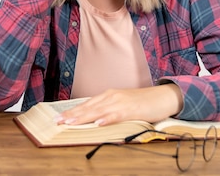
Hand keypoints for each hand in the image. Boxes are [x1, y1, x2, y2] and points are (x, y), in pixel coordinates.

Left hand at [55, 85, 183, 125]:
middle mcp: (111, 96)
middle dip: (71, 115)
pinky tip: (98, 123)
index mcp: (108, 96)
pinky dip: (107, 119)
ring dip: (83, 117)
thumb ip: (108, 111)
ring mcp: (121, 102)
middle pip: (88, 107)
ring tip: (70, 123)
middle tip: (57, 121)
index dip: (71, 111)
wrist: (163, 97)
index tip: (58, 117)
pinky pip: (117, 115)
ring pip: (98, 111)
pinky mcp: (131, 109)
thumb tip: (94, 121)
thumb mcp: (121, 105)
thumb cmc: (142, 103)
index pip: (85, 104)